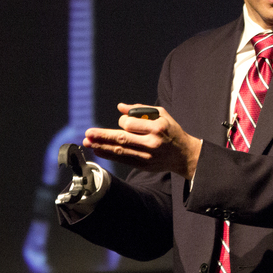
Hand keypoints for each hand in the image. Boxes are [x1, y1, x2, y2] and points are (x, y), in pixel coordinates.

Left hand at [83, 103, 201, 179]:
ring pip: (120, 151)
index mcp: (157, 128)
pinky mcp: (144, 165)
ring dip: (102, 147)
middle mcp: (151, 143)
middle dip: (103, 136)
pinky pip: (123, 160)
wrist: (184, 155)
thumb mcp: (162, 115)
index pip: (131, 125)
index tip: (122, 122)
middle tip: (88, 133)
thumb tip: (120, 107)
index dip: (122, 122)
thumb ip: (141, 110)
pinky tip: (99, 151)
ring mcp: (147, 157)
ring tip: (88, 142)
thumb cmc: (172, 131)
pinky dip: (110, 155)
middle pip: (122, 139)